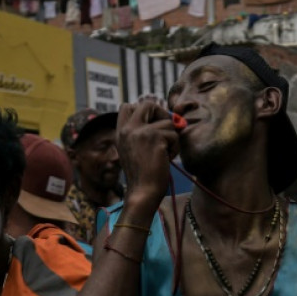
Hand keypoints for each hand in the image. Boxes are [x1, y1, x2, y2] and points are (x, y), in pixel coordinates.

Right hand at [117, 95, 179, 209]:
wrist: (143, 191)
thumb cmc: (143, 175)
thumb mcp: (135, 150)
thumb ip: (143, 133)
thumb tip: (169, 119)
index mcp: (120, 132)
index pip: (127, 106)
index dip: (144, 111)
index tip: (153, 124)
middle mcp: (128, 129)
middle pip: (148, 104)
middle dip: (162, 114)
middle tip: (166, 130)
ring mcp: (140, 131)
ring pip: (167, 122)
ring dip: (172, 138)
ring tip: (165, 153)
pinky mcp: (154, 136)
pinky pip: (174, 134)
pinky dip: (175, 147)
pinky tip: (167, 158)